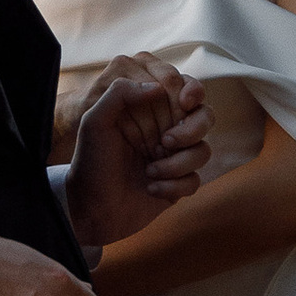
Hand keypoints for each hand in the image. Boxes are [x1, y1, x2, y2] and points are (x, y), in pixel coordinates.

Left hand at [65, 58, 213, 250]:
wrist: (91, 209)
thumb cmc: (90, 162)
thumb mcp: (95, 122)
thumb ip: (120, 93)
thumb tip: (157, 86)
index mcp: (148, 110)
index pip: (182, 89)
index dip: (192, 91)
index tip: (184, 102)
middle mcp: (164, 130)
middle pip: (205, 116)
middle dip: (193, 129)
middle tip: (167, 141)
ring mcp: (174, 156)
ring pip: (202, 151)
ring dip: (178, 163)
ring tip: (149, 171)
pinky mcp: (178, 183)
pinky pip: (194, 179)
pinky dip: (174, 186)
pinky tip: (151, 189)